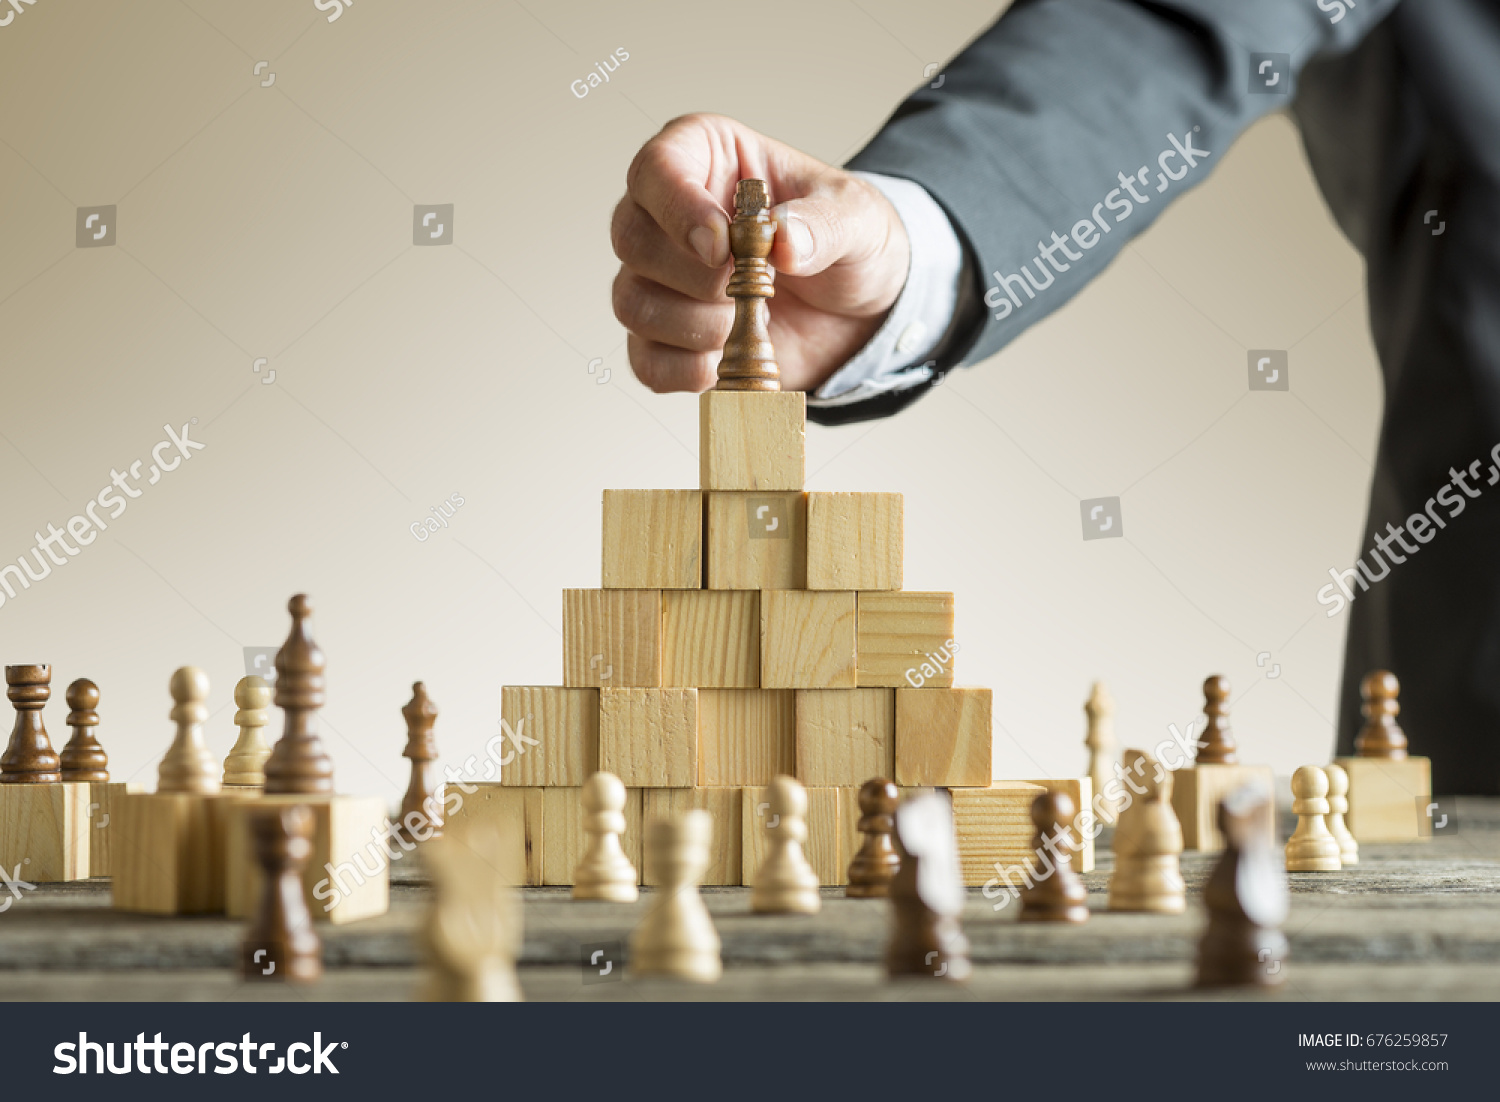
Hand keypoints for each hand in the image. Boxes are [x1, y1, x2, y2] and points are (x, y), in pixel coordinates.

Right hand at [611, 113, 909, 393]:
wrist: (856, 311)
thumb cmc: (844, 242)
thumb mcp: (857, 219)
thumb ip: (825, 223)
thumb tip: (783, 240)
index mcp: (705, 158)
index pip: (656, 170)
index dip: (678, 209)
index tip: (721, 245)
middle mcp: (667, 214)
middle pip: (630, 239)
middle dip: (694, 276)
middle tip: (753, 287)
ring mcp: (660, 279)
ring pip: (631, 302)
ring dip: (695, 325)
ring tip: (749, 322)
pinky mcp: (666, 338)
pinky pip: (646, 361)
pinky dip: (688, 370)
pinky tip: (730, 358)